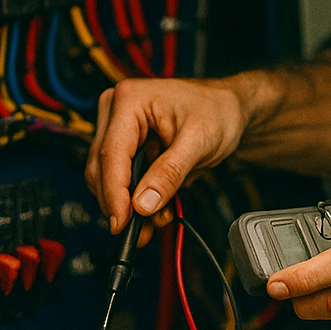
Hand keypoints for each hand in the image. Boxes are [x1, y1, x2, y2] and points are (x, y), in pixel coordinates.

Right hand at [85, 78, 246, 243]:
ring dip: (129, 204)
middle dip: (121, 204)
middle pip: (102, 169)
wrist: (228, 109)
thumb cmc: (216, 110)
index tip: (121, 224)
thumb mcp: (199, 141)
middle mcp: (117, 111)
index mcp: (130, 99)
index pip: (111, 155)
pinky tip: (157, 208)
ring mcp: (118, 128)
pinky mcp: (125, 146)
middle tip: (142, 230)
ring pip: (107, 178)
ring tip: (158, 217)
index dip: (114, 194)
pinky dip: (136, 199)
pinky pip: (121, 179)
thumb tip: (143, 203)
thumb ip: (170, 172)